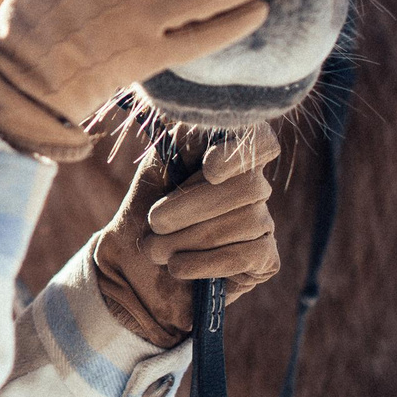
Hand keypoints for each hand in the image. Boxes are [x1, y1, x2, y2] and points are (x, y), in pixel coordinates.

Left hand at [93, 125, 284, 347]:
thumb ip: (183, 143)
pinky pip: (247, 255)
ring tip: (156, 250)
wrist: (131, 272)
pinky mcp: (265, 260)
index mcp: (227, 158)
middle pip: (249, 186)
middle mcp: (252, 188)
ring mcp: (263, 224)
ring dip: (190, 238)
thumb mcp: (156, 173)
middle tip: (154, 223)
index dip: (241, 153)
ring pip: (246, 221)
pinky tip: (178, 267)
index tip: (208, 169)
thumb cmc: (142, 216)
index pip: (261, 141)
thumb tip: (205, 124)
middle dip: (192, 207)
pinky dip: (205, 262)